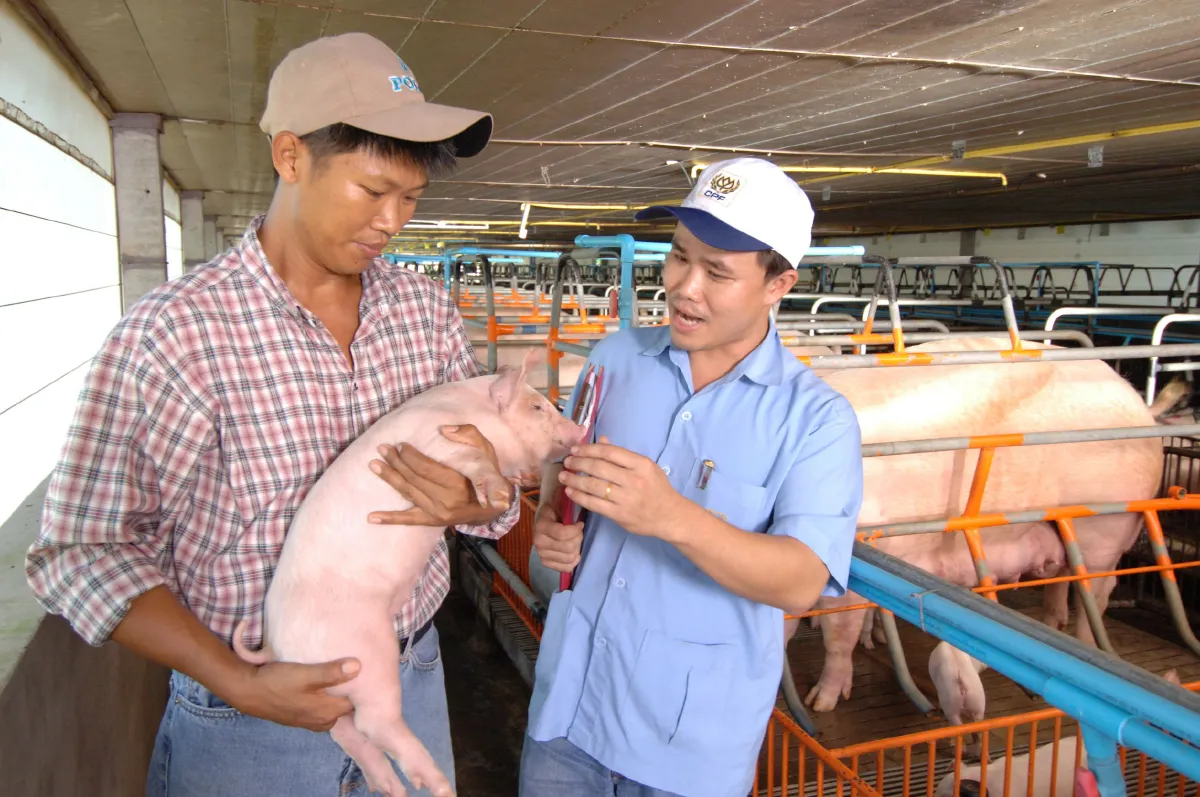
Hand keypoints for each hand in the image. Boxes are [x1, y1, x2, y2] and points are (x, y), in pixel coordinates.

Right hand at [229, 657, 359, 730]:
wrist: (248, 690)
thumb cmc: (278, 682)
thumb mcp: (306, 674)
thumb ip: (332, 672)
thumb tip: (359, 666)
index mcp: (328, 712)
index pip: (358, 703)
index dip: (364, 688)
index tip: (370, 673)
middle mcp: (322, 721)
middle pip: (346, 707)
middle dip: (353, 693)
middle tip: (360, 672)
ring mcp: (310, 721)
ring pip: (333, 708)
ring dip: (338, 696)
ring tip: (343, 677)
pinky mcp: (300, 716)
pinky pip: (321, 709)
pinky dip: (325, 699)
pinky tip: (323, 686)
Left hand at [368, 424, 510, 526]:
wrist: (494, 506)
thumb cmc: (488, 473)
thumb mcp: (486, 449)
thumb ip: (468, 435)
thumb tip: (443, 429)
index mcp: (458, 483)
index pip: (426, 468)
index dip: (410, 456)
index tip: (401, 445)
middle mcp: (446, 500)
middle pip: (413, 479)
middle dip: (396, 462)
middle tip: (383, 449)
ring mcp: (438, 513)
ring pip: (408, 493)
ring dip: (390, 478)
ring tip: (374, 465)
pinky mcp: (433, 521)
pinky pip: (409, 520)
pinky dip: (390, 518)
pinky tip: (372, 517)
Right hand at [532, 501, 583, 572]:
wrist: (544, 521)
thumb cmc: (555, 511)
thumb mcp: (558, 503)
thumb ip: (563, 499)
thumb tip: (568, 487)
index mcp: (541, 525)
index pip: (562, 534)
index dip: (576, 530)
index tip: (580, 524)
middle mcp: (538, 542)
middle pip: (568, 548)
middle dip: (578, 539)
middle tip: (578, 532)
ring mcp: (541, 554)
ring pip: (569, 558)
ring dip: (577, 549)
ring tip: (575, 541)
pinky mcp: (546, 563)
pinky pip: (566, 568)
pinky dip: (573, 560)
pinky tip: (573, 552)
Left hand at [559, 437, 685, 538]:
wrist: (670, 516)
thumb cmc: (657, 488)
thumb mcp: (645, 467)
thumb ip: (622, 455)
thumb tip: (600, 441)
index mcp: (641, 464)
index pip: (610, 452)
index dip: (589, 449)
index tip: (575, 449)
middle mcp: (633, 480)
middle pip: (599, 468)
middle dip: (578, 463)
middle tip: (566, 461)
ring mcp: (626, 498)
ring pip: (593, 486)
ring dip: (574, 479)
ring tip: (563, 476)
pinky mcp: (619, 515)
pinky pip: (594, 504)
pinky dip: (579, 497)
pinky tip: (570, 492)